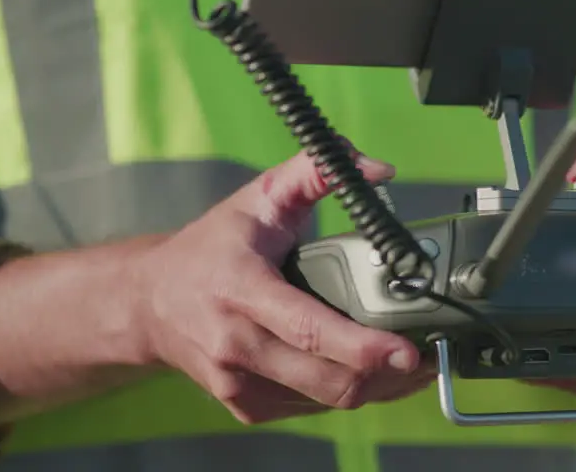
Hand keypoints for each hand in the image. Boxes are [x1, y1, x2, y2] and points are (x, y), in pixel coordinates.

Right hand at [129, 148, 435, 423]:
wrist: (147, 301)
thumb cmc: (211, 246)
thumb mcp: (259, 196)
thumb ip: (316, 171)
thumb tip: (377, 168)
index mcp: (241, 290)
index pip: (308, 329)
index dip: (362, 346)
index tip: (406, 351)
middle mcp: (235, 344)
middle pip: (326, 377)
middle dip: (386, 375)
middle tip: (427, 356)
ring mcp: (236, 383)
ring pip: (325, 400)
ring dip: (375, 388)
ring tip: (408, 366)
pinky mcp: (244, 406)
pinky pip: (309, 407)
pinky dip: (345, 393)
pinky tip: (365, 372)